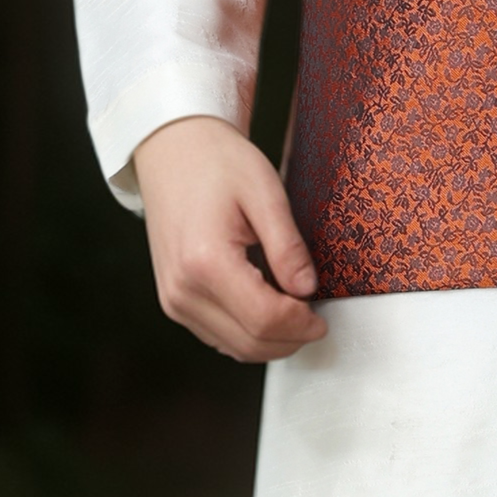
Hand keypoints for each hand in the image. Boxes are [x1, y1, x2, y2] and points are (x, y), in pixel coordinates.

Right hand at [133, 115, 327, 362]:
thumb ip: (288, 246)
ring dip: (270, 339)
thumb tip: (307, 290)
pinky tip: (267, 305)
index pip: (264, 319)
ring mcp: (174, 299)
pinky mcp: (173, 300)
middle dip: (290, 338)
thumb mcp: (265, 192)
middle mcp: (182, 290)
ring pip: (233, 347)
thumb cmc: (217, 161)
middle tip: (316, 317)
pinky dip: (247, 331)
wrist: (174, 149)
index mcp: (205, 262)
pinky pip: (217, 334)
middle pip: (249, 343)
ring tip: (295, 308)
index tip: (323, 317)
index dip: (301, 324)